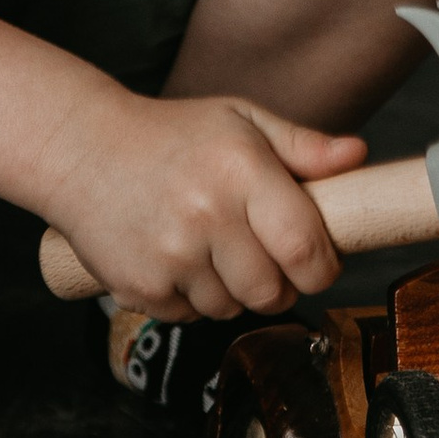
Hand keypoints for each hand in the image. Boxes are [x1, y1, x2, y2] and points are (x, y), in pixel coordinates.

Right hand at [44, 94, 368, 321]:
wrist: (80, 150)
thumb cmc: (170, 135)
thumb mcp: (240, 120)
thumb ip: (302, 145)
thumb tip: (358, 157)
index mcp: (242, 170)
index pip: (306, 249)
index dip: (322, 268)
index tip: (316, 263)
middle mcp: (207, 215)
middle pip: (273, 293)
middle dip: (278, 284)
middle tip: (262, 257)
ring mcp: (171, 256)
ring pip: (232, 310)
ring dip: (232, 292)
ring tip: (211, 249)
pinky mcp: (141, 287)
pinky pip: (190, 317)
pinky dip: (191, 298)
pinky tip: (177, 258)